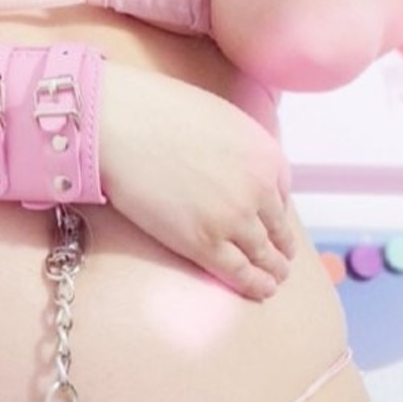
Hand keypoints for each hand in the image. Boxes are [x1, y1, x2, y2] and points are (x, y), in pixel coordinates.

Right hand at [99, 62, 296, 301]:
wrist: (120, 123)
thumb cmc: (157, 110)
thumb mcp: (220, 117)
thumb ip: (240, 146)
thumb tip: (236, 166)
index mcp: (266, 154)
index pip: (282, 193)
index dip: (275, 212)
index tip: (272, 224)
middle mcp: (259, 189)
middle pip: (277, 228)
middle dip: (280, 246)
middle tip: (280, 260)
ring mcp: (233, 218)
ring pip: (263, 254)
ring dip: (271, 270)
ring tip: (273, 281)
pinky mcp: (204, 243)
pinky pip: (239, 272)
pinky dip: (254, 285)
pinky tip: (260, 291)